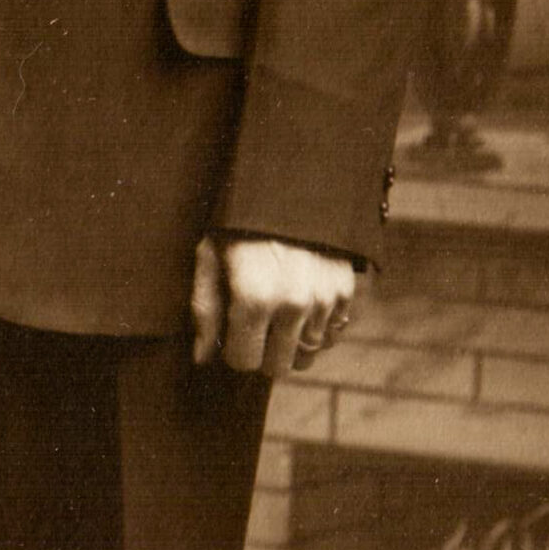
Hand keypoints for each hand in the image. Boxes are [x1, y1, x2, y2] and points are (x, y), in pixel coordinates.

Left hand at [191, 235, 356, 376]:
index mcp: (254, 299)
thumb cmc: (239, 220)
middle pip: (279, 366)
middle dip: (262, 352)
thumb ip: (205, 310)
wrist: (292, 183)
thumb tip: (202, 357)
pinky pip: (333, 333)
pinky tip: (301, 304)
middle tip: (254, 326)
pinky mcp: (346, 291)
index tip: (231, 332)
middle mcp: (294, 305)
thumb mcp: (209, 256)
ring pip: (308, 353)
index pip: (244, 361)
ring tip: (277, 311)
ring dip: (291, 341)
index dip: (233, 351)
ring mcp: (324, 299)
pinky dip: (317, 327)